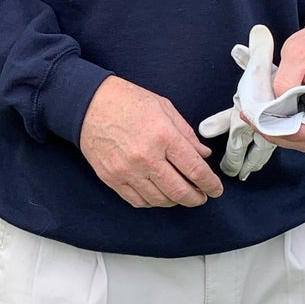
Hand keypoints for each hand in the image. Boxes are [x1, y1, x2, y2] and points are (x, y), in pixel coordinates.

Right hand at [80, 75, 224, 208]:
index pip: (195, 169)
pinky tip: (159, 194)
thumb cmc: (127, 101)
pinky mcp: (112, 178)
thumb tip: (203, 155)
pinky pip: (138, 201)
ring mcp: (127, 171)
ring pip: (160, 200)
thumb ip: (186, 134)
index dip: (210, 183)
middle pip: (179, 191)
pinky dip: (153, 202)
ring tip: (181, 194)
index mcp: (163, 136)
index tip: (216, 189)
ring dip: (175, 201)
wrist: (88, 104)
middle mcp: (146, 157)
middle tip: (202, 196)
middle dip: (196, 198)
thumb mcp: (164, 108)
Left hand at [267, 14, 304, 152]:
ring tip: (255, 119)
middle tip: (255, 120)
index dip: (297, 132)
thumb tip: (276, 99)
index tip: (273, 124)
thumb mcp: (299, 50)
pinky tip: (262, 115)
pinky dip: (279, 127)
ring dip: (278, 134)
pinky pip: (296, 127)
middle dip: (281, 135)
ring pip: (301, 138)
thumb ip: (287, 75)